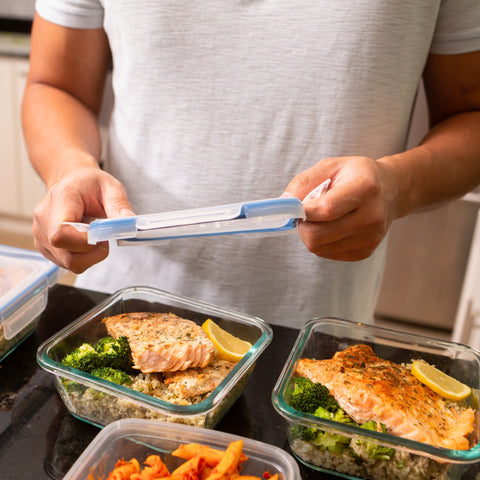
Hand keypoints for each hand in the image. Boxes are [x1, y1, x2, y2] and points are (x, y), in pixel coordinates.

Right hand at [32, 166, 134, 272]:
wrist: (72, 182)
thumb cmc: (89, 185)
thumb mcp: (111, 187)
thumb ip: (120, 205)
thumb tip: (130, 223)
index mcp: (59, 200)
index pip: (61, 234)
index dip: (85, 242)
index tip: (103, 236)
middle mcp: (44, 220)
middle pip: (67, 255)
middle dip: (94, 252)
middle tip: (104, 236)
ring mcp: (40, 235)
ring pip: (69, 263)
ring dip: (90, 255)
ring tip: (93, 235)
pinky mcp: (44, 246)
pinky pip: (67, 263)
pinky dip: (82, 256)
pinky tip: (83, 240)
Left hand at [282, 156, 399, 260]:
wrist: (390, 191)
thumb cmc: (355, 175)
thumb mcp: (330, 166)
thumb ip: (304, 182)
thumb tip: (284, 201)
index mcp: (365, 188)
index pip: (326, 210)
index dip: (303, 211)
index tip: (295, 207)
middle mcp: (371, 216)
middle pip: (318, 234)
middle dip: (303, 225)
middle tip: (306, 213)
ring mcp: (370, 238)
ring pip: (318, 247)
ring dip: (310, 233)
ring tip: (320, 218)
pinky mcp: (365, 252)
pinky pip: (326, 252)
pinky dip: (321, 241)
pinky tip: (331, 226)